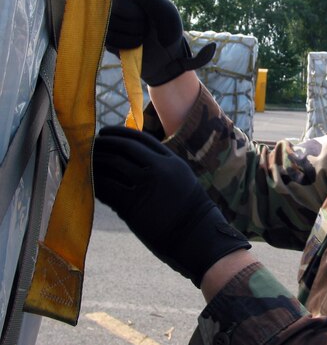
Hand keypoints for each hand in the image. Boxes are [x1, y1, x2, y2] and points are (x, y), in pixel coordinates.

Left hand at [93, 126, 249, 286]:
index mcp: (172, 161)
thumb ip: (162, 168)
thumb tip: (132, 162)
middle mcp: (159, 168)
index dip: (119, 133)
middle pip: (124, 147)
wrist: (196, 237)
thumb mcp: (182, 181)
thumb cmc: (190, 213)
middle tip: (90, 145)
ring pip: (112, 164)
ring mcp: (146, 185)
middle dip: (104, 144)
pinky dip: (94, 182)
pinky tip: (89, 182)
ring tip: (85, 161)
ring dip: (95, 161)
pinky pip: (106, 188)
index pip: (140, 138)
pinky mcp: (133, 205)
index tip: (105, 134)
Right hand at [106, 0, 215, 85]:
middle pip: (113, 2)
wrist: (168, 57)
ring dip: (132, 30)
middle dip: (134, 15)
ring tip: (143, 34)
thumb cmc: (168, 29)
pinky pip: (109, 38)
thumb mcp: (165, 11)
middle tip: (145, 20)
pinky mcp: (105, 38)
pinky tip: (137, 44)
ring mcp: (108, 20)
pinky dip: (127, 43)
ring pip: (109, 21)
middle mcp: (116, 0)